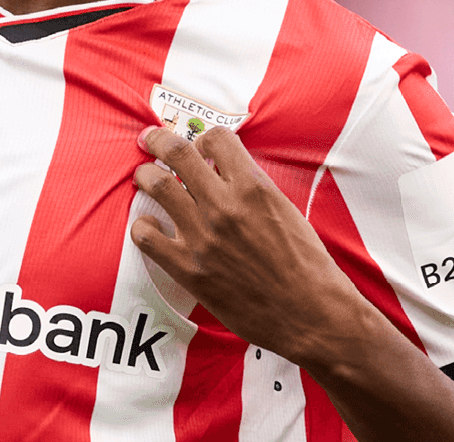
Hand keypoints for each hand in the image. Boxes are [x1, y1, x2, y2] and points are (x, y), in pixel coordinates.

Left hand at [130, 125, 367, 364]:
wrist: (310, 314)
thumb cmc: (306, 265)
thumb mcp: (286, 211)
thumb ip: (253, 189)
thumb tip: (227, 173)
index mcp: (254, 187)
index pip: (216, 138)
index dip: (204, 139)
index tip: (199, 147)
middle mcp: (225, 206)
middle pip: (176, 152)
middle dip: (158, 139)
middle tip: (150, 139)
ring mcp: (203, 236)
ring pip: (156, 186)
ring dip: (145, 175)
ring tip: (144, 177)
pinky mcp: (189, 269)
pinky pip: (146, 236)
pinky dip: (142, 226)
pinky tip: (150, 226)